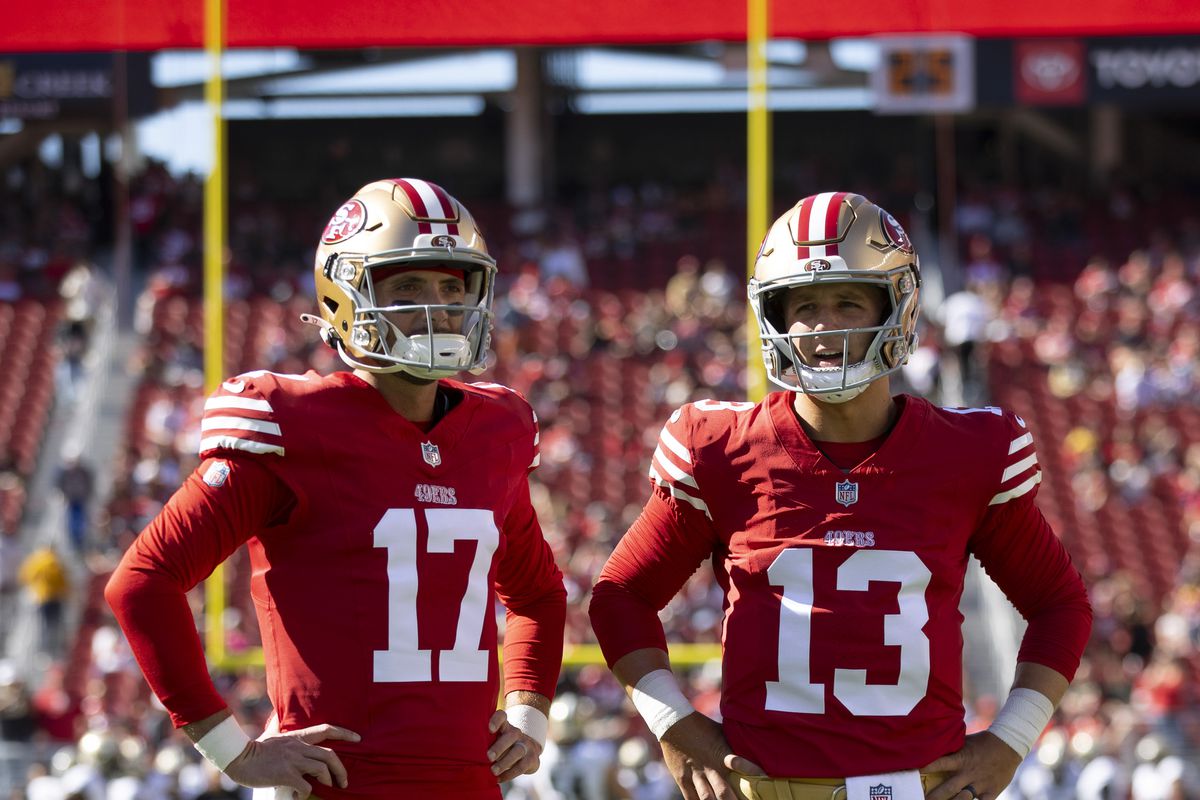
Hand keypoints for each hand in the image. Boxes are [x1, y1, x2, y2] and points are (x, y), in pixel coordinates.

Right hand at [224, 721, 360, 798]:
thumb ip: (278, 726)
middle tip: (344, 781)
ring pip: (321, 768)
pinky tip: (300, 795)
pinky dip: (306, 792)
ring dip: (328, 780)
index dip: (344, 733)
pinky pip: (304, 785)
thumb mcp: (270, 733)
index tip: (358, 738)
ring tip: (328, 787)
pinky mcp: (285, 774)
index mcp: (297, 737)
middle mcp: (298, 747)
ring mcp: (293, 760)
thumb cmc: (254, 748)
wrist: (237, 756)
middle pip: (330, 754)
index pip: (326, 729)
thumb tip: (277, 718)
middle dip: (341, 769)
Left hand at [487, 709, 541, 782]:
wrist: (528, 750)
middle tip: (488, 757)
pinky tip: (498, 779)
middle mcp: (516, 733)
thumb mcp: (495, 740)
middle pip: (511, 736)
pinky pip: (521, 767)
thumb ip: (484, 742)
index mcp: (505, 726)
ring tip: (493, 771)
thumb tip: (465, 754)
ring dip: (504, 762)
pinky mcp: (532, 759)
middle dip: (499, 747)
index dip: (496, 720)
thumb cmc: (503, 746)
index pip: (502, 716)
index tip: (489, 729)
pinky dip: (509, 774)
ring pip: (517, 751)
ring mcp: (526, 745)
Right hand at [658, 712, 764, 799]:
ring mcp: (695, 774)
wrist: (673, 722)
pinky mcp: (683, 779)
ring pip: (707, 798)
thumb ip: (734, 745)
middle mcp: (709, 766)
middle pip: (724, 791)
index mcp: (720, 752)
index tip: (765, 780)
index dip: (752, 772)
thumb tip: (754, 749)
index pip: (739, 763)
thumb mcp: (721, 733)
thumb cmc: (702, 726)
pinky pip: (691, 799)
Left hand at [923, 731, 1022, 799]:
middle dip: (933, 797)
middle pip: (947, 789)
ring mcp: (980, 784)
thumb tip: (930, 747)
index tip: (912, 774)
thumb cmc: (981, 742)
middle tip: (920, 799)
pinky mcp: (991, 792)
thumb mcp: (963, 742)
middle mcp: (968, 773)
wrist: (1008, 745)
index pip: (938, 764)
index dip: (925, 769)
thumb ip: (950, 750)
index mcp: (960, 759)